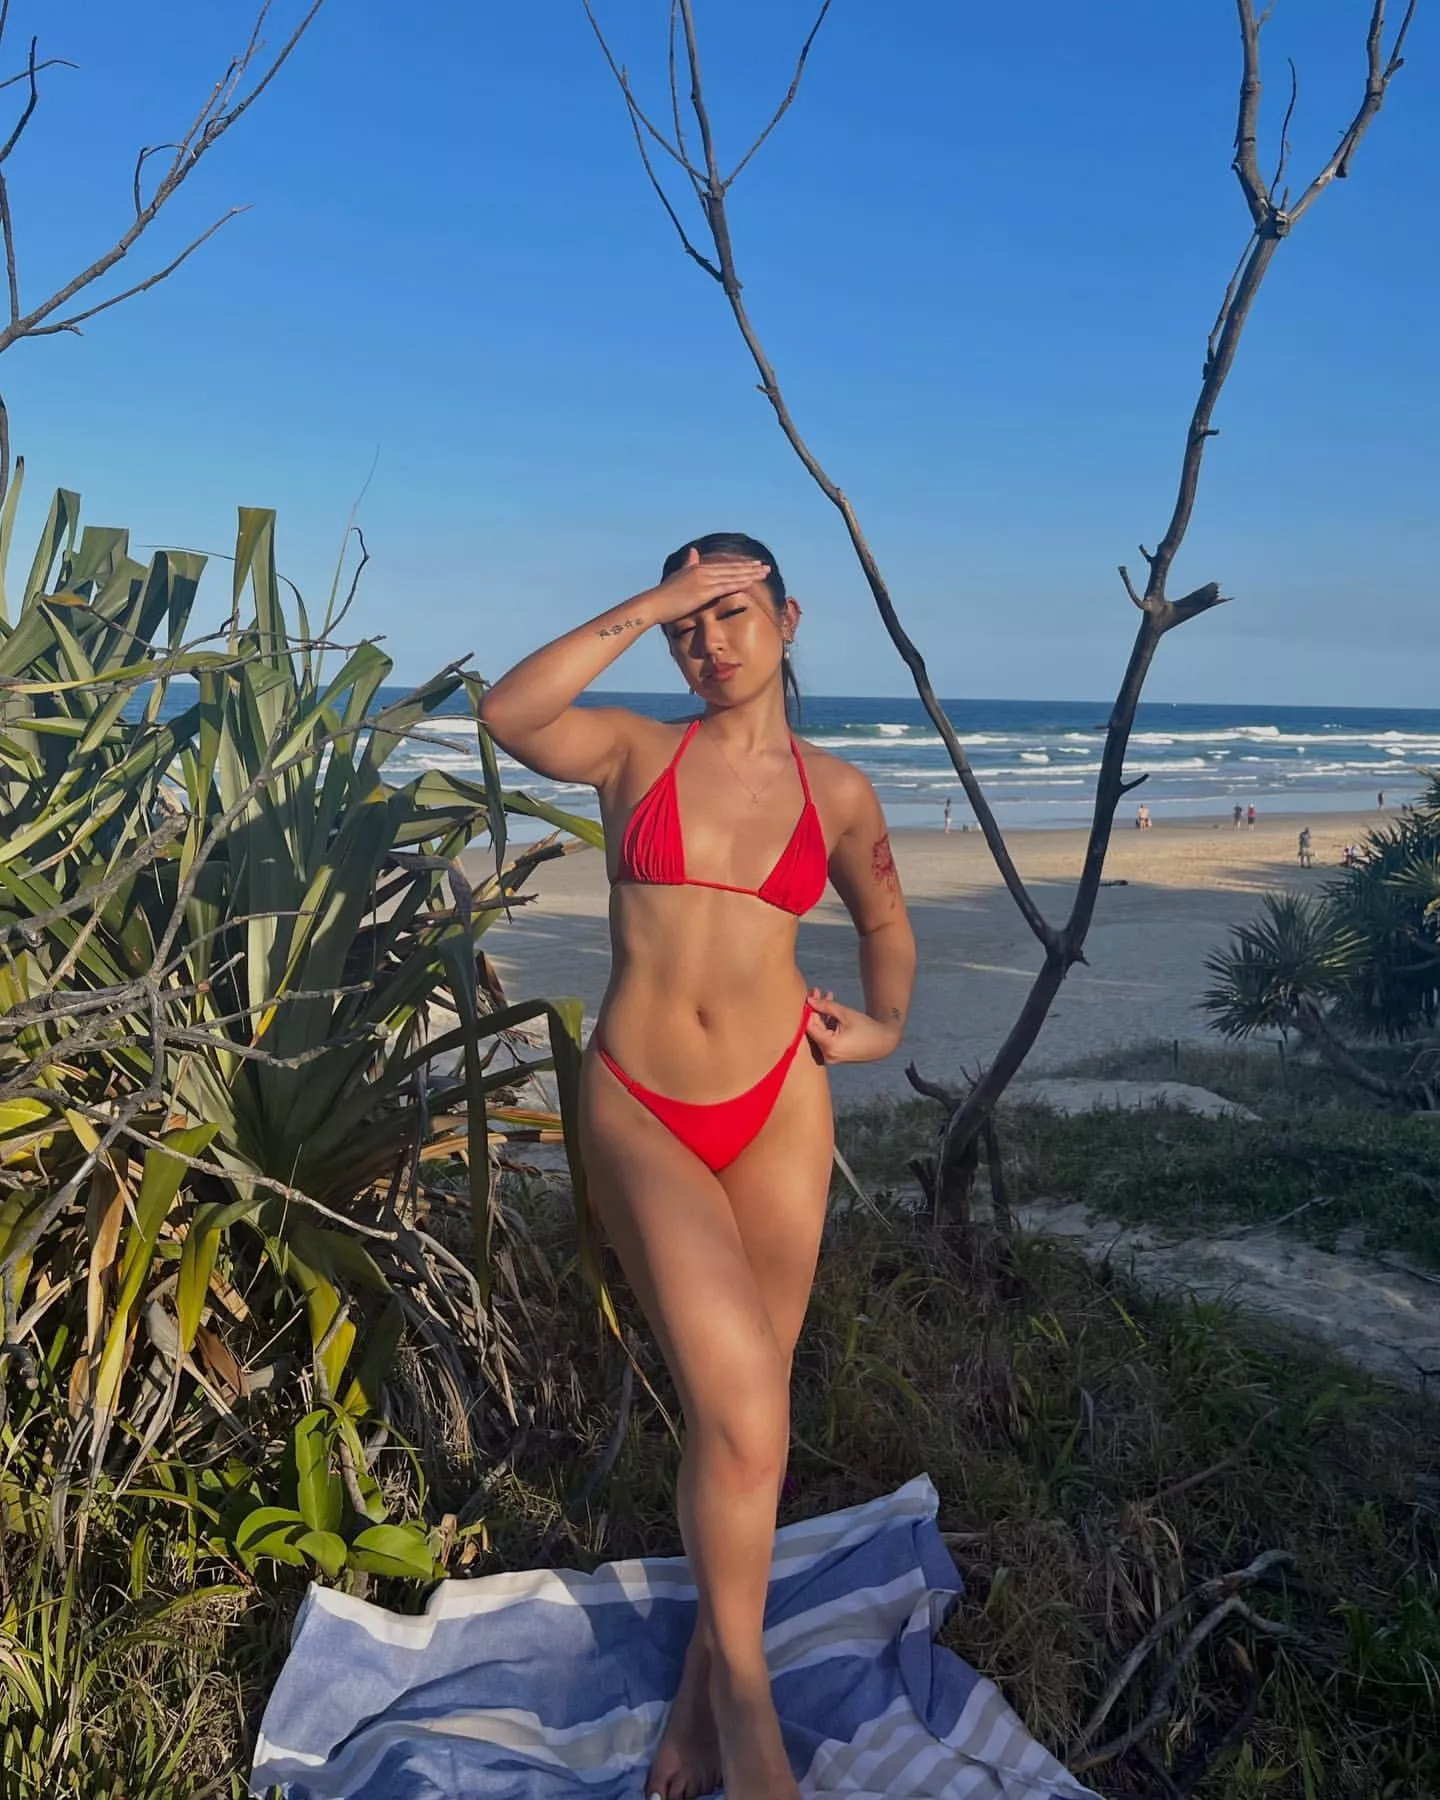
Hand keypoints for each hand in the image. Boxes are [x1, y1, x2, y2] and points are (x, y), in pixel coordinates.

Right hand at [642, 545, 770, 626]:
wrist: (653, 604)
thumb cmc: (664, 596)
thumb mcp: (678, 576)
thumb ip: (688, 565)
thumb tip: (693, 553)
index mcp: (697, 568)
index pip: (724, 566)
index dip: (740, 565)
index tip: (754, 565)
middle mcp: (702, 571)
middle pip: (731, 568)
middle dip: (750, 568)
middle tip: (766, 567)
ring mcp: (703, 580)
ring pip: (732, 576)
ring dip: (749, 574)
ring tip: (764, 572)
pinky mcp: (703, 591)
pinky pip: (725, 586)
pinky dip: (739, 583)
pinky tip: (751, 582)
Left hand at [803, 988, 901, 1064]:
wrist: (885, 1042)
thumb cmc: (867, 1028)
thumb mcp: (846, 1014)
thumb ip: (826, 1006)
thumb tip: (809, 1000)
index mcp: (830, 1046)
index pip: (809, 1026)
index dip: (808, 1010)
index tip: (810, 995)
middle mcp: (827, 1054)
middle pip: (815, 1028)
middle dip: (816, 1009)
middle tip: (817, 991)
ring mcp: (831, 1056)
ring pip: (821, 1031)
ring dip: (823, 1014)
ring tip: (827, 995)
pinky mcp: (835, 1054)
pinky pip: (827, 1036)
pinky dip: (828, 1023)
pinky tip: (832, 1009)